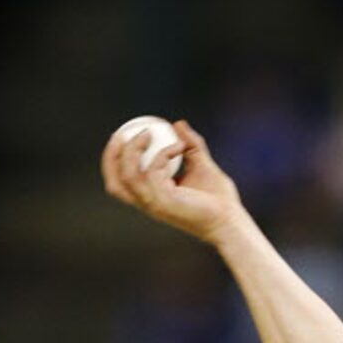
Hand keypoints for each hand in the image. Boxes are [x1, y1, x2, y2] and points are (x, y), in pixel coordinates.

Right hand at [100, 119, 243, 244]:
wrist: (231, 218)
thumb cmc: (218, 199)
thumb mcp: (202, 164)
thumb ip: (190, 145)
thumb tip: (178, 124)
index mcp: (152, 196)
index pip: (120, 182)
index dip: (113, 160)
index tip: (122, 135)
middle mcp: (148, 203)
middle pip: (115, 182)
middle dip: (111, 156)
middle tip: (122, 133)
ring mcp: (155, 204)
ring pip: (128, 175)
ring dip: (133, 150)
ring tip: (148, 133)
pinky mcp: (164, 202)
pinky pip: (153, 171)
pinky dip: (163, 153)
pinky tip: (180, 146)